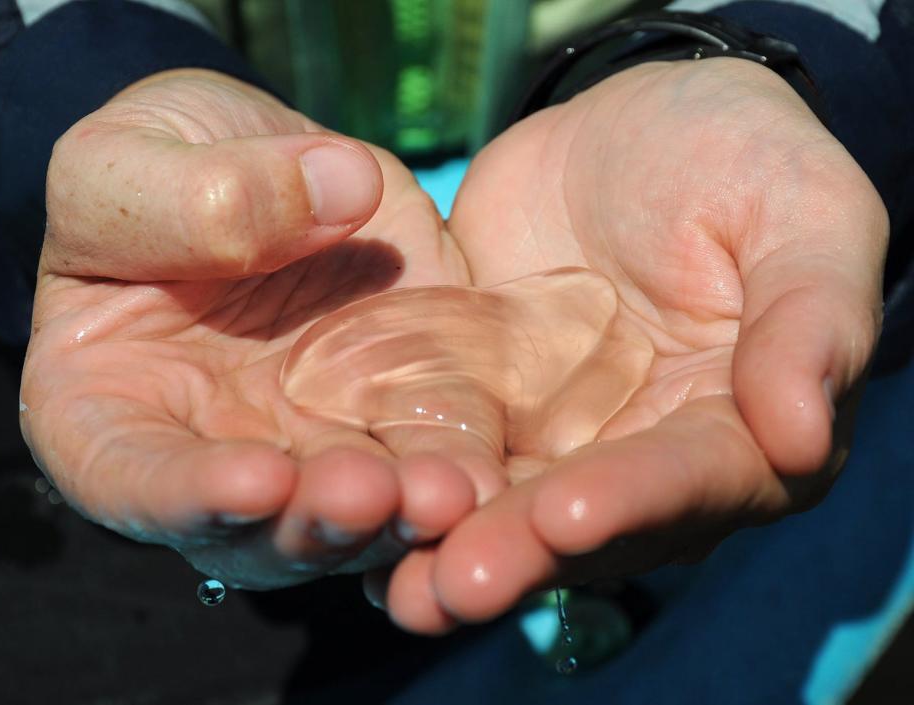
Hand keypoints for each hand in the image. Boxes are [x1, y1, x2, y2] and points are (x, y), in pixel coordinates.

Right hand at [19, 69, 481, 587]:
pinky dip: (465, 460)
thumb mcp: (130, 158)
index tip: (256, 480)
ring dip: (407, 516)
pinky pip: (436, 442)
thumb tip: (337, 193)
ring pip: (362, 509)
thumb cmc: (154, 167)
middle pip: (264, 527)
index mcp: (117, 410)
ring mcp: (320, 433)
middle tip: (371, 497)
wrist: (247, 155)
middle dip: (320, 523)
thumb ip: (194, 196)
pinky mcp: (400, 394)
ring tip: (453, 493)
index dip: (189, 497)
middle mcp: (225, 449)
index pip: (135, 480)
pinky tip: (496, 466)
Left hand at [371, 58, 887, 631]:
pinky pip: (443, 446)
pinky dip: (404, 479)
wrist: (630, 131)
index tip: (569, 513)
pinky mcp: (486, 404)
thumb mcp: (801, 215)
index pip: (694, 477)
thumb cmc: (741, 158)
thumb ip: (810, 320)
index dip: (636, 498)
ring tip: (398, 583)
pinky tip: (350, 510)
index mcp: (740, 427)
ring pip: (506, 503)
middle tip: (456, 584)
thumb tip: (805, 436)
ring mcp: (558, 436)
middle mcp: (644, 455)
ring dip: (451, 544)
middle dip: (522, 551)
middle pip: (586, 519)